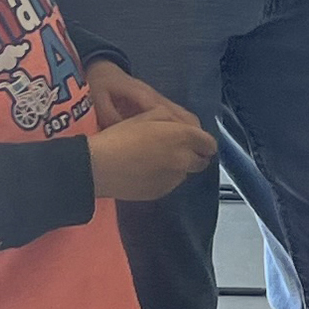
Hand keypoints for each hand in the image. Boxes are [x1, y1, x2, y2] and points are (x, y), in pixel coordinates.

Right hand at [84, 70, 217, 201]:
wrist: (99, 167)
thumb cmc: (120, 137)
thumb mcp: (147, 116)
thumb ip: (171, 119)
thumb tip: (181, 126)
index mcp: (183, 138)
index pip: (210, 144)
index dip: (203, 142)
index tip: (196, 141)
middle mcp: (184, 160)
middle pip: (202, 162)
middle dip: (194, 155)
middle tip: (175, 149)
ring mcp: (174, 179)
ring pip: (184, 173)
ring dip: (178, 166)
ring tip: (154, 160)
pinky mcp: (162, 193)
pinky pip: (170, 183)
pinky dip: (164, 177)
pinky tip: (145, 171)